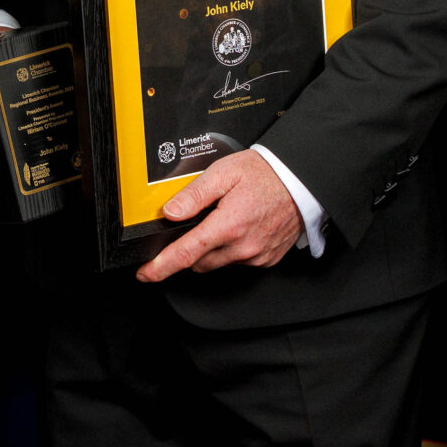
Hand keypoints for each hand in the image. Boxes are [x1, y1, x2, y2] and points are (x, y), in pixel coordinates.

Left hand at [137, 148, 301, 282]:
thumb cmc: (266, 174)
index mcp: (228, 225)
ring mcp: (256, 256)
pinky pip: (238, 262)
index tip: (145, 274)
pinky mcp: (266, 260)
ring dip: (211, 250)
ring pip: (218, 263)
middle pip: (199, 262)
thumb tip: (171, 212)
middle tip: (195, 226)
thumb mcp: (224, 173)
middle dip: (188, 250)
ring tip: (222, 221)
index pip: (185, 254)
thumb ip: (194, 194)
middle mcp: (242, 247)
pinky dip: (231, 250)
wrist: (302, 182)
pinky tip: (239, 229)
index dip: (161, 267)